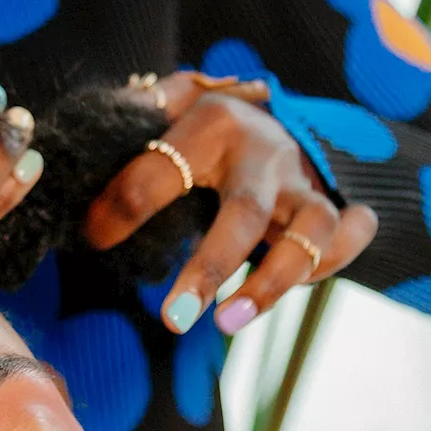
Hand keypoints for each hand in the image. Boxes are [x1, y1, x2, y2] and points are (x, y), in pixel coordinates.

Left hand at [84, 73, 377, 334]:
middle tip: (174, 320)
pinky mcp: (333, 206)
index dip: (123, 208)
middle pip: (246, 213)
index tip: (95, 239)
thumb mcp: (169, 107)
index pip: (162, 169)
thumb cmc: (205, 124)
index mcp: (214, 122)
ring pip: (311, 231)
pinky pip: (347, 239)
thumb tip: (83, 170)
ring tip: (229, 323)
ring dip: (275, 282)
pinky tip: (283, 293)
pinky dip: (328, 266)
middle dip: (210, 267)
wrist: (281, 111)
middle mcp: (265, 152)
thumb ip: (134, 121)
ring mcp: (304, 182)